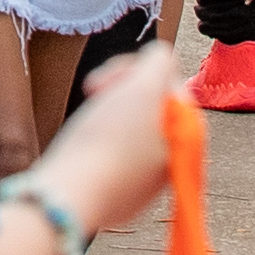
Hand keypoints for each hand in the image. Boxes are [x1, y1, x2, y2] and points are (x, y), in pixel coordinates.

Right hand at [23, 41, 187, 239]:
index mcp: (185, 136)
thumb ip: (158, 62)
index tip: (104, 81)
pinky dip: (98, 147)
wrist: (69, 197)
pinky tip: (81, 151)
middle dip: (119, 94)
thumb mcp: (140, 87)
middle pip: (149, 107)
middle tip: (91, 95)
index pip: (167, 82)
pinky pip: (113, 159)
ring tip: (85, 125)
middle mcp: (172, 163)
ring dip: (107, 118)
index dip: (133, 71)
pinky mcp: (121, 199)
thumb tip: (160, 55)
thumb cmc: (106, 141)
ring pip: (130, 131)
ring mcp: (147, 185)